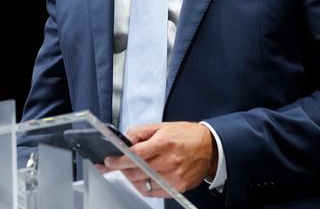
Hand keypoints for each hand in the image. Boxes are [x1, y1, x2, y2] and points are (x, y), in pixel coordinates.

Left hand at [103, 122, 217, 196]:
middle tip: (114, 166)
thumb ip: (140, 132)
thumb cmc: (186, 135)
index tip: (109, 161)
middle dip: (121, 169)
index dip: (119, 160)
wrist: (211, 147)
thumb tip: (123, 140)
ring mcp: (174, 176)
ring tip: (128, 171)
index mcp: (164, 142)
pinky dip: (143, 187)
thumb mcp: (162, 126)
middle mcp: (169, 161)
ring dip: (131, 178)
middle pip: (137, 171)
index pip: (135, 155)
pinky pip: (154, 192)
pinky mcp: (178, 187)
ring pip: (143, 183)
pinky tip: (140, 179)